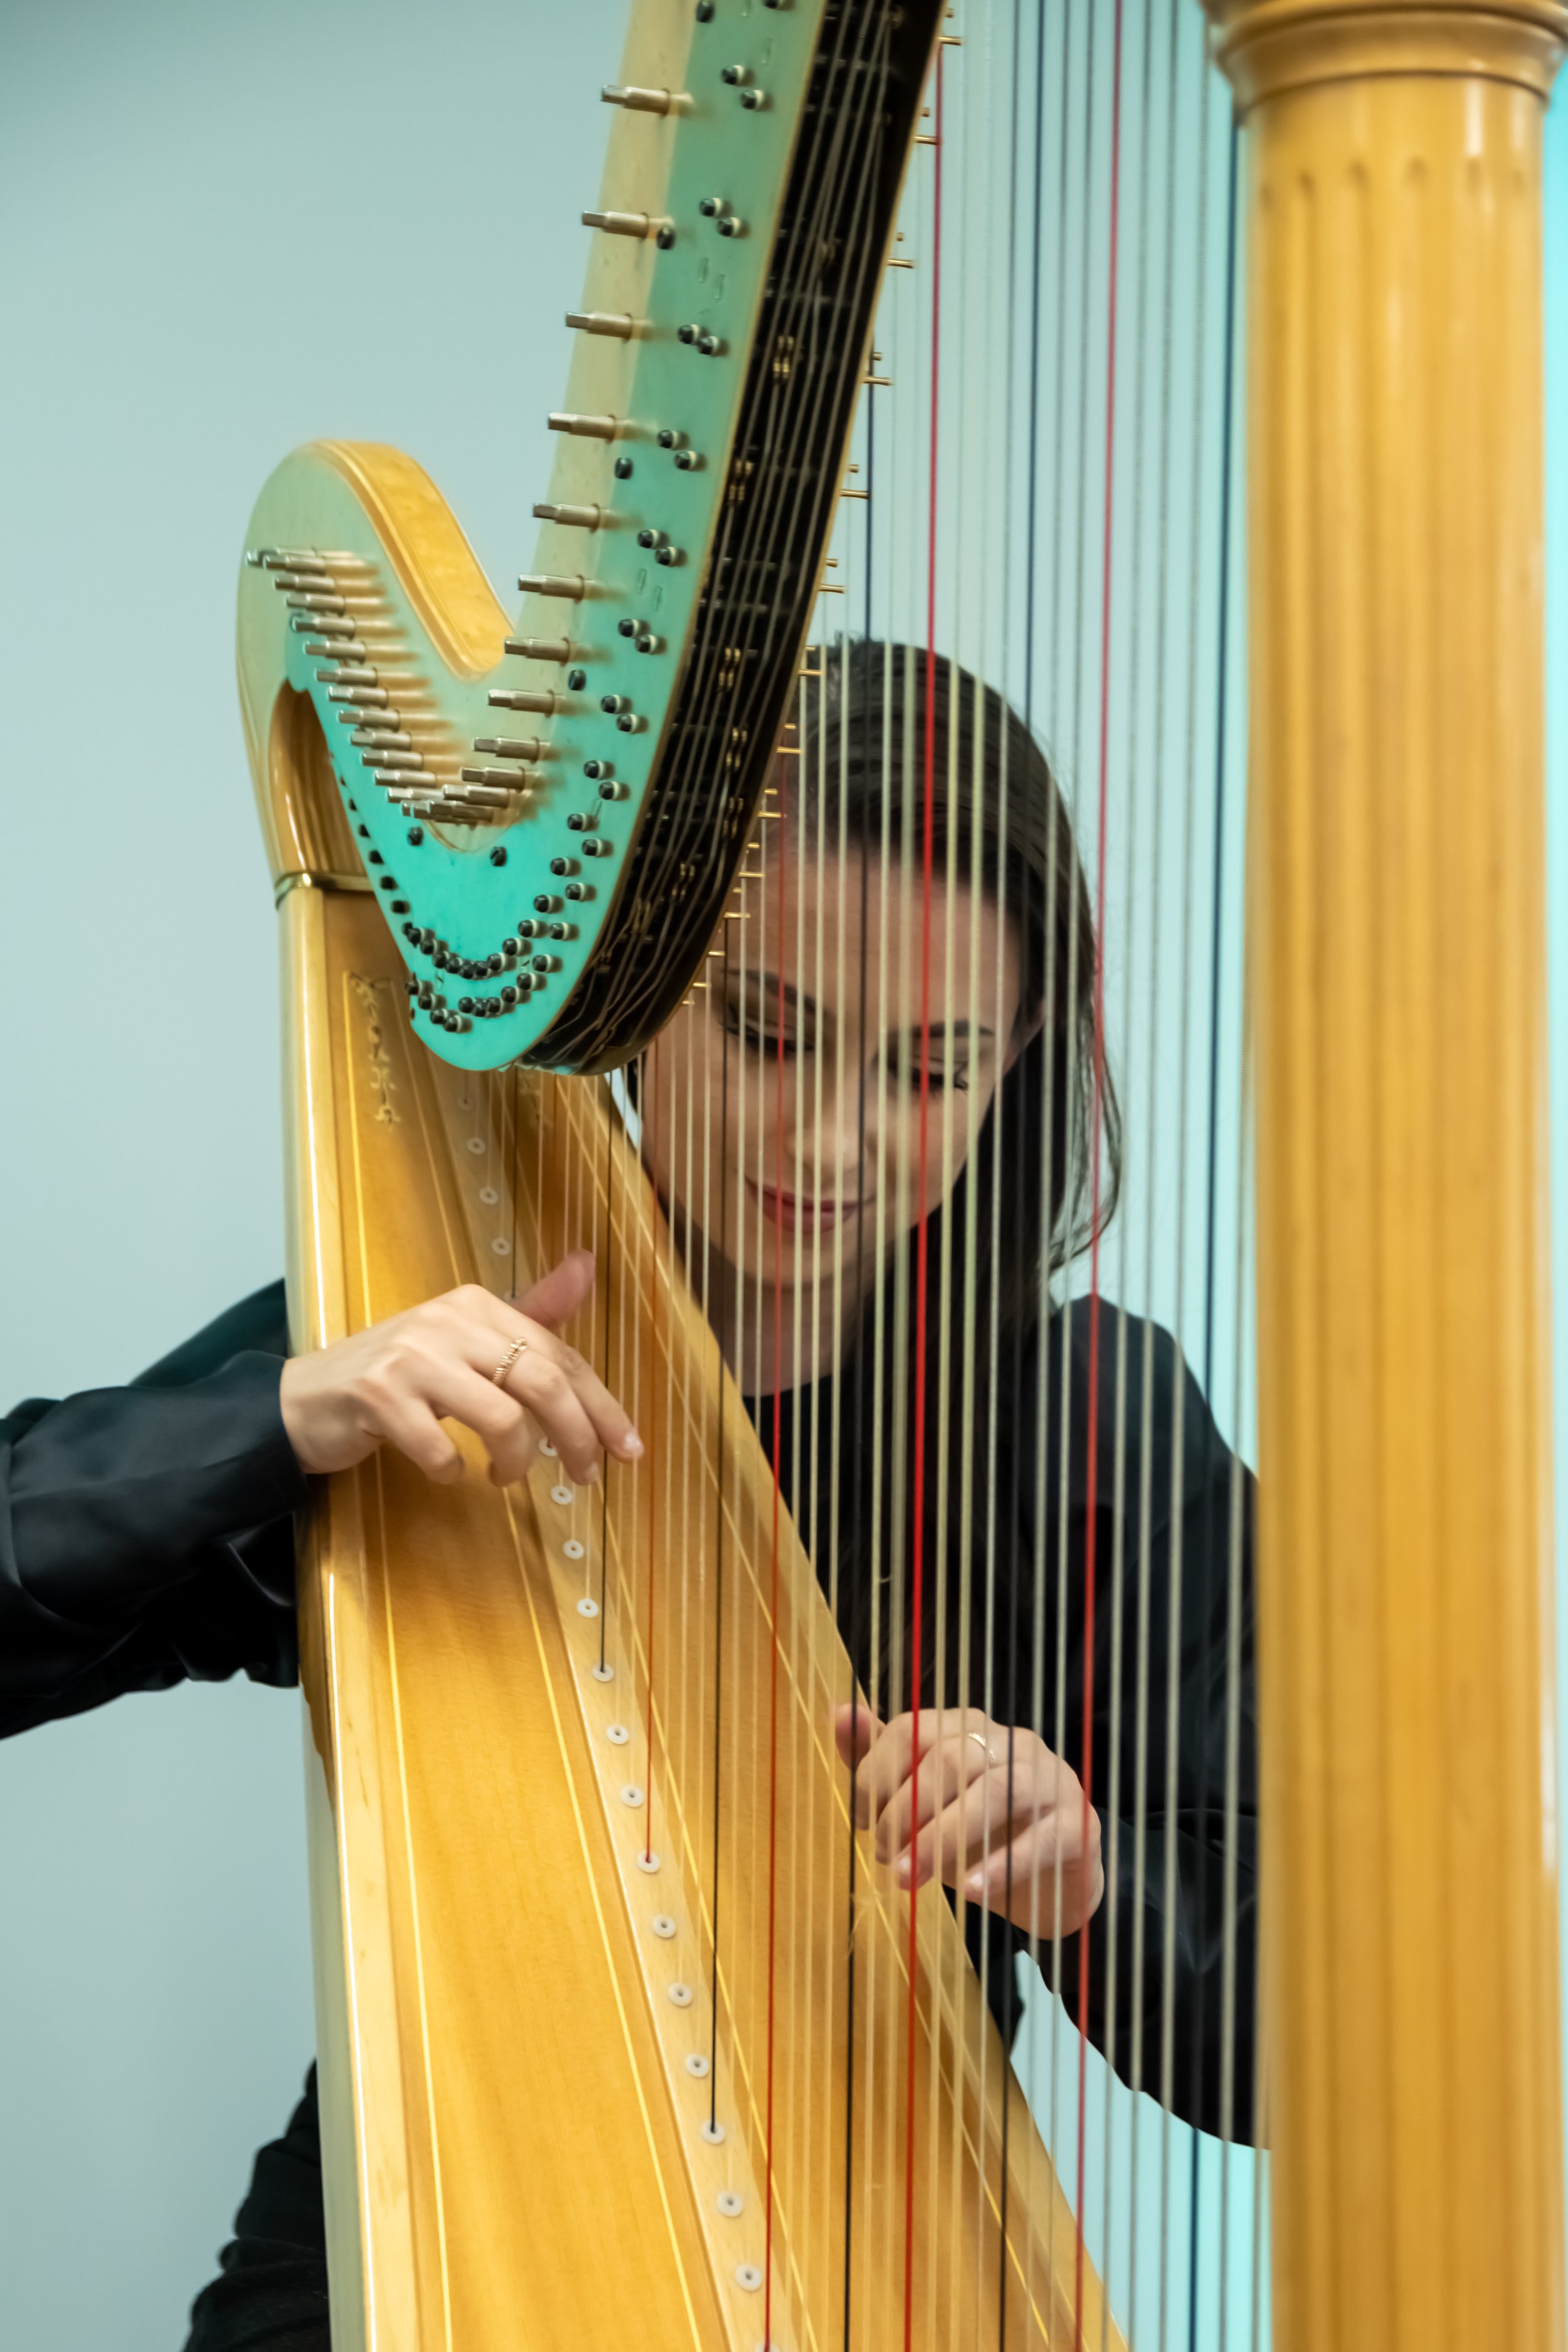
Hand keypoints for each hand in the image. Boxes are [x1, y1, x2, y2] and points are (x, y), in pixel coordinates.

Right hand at [278, 1251, 641, 1489]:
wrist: (308, 1399)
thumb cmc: (400, 1376)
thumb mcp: (467, 1339)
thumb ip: (529, 1313)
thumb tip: (587, 1264)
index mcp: (477, 1305)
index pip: (560, 1354)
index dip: (601, 1405)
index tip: (627, 1449)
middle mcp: (447, 1321)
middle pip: (542, 1381)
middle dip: (577, 1436)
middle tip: (586, 1477)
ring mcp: (411, 1358)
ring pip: (501, 1417)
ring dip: (517, 1461)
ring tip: (506, 1476)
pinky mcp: (377, 1396)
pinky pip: (440, 1448)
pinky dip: (452, 1470)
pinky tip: (448, 1470)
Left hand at [833, 1703, 1104, 1938]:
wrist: (1055, 1882)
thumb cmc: (980, 1837)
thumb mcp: (924, 1805)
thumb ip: (881, 1761)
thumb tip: (840, 1711)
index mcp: (967, 1727)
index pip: (912, 1729)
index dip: (876, 1775)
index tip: (860, 1824)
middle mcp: (1009, 1742)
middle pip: (947, 1759)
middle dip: (904, 1812)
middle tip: (883, 1858)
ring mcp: (1048, 1778)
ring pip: (990, 1792)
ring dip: (940, 1838)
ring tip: (908, 1877)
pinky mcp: (1077, 1823)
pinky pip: (1038, 1839)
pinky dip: (998, 1866)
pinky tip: (968, 1892)